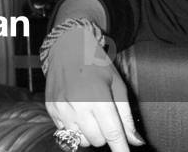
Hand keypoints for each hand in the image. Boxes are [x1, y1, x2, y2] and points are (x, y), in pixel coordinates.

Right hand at [45, 29, 143, 151]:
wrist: (67, 45)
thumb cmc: (95, 62)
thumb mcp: (117, 84)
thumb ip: (126, 115)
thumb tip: (136, 141)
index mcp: (96, 97)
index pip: (112, 134)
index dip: (121, 150)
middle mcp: (76, 105)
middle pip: (98, 140)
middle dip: (105, 134)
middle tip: (105, 117)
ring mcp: (61, 107)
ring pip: (82, 140)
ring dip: (89, 133)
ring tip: (90, 113)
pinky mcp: (51, 108)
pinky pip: (66, 132)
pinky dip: (75, 127)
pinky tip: (77, 110)